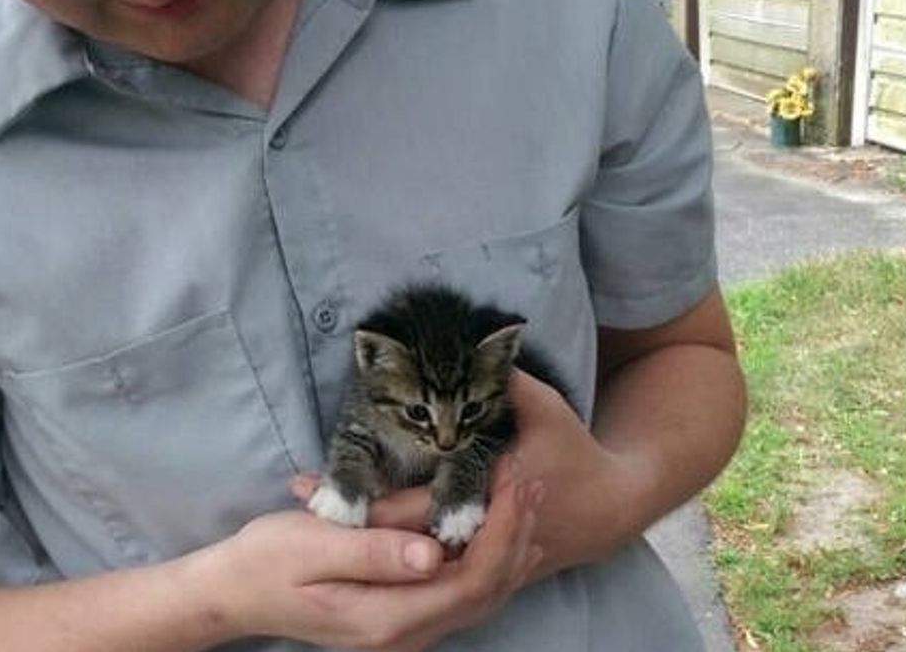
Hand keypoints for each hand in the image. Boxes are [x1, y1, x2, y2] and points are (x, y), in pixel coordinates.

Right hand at [209, 458, 542, 651]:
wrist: (233, 594)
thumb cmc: (267, 561)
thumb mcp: (313, 546)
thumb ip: (375, 552)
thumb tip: (433, 554)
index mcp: (389, 617)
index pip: (472, 578)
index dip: (503, 527)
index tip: (510, 474)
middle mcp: (407, 634)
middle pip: (487, 590)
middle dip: (517, 532)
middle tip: (529, 475)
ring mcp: (405, 630)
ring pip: (480, 594)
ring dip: (507, 543)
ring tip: (523, 491)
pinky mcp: (400, 615)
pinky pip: (459, 590)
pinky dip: (485, 555)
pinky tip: (493, 522)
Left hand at [294, 370, 629, 582]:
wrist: (607, 508)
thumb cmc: (568, 448)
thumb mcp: (540, 405)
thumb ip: (502, 376)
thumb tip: (474, 335)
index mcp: (485, 492)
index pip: (405, 505)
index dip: (354, 495)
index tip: (306, 485)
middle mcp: (477, 534)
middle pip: (397, 536)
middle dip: (347, 518)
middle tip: (298, 503)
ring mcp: (479, 558)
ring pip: (410, 556)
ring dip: (365, 539)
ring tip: (317, 519)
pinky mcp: (479, 569)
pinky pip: (427, 564)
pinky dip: (393, 551)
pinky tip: (360, 538)